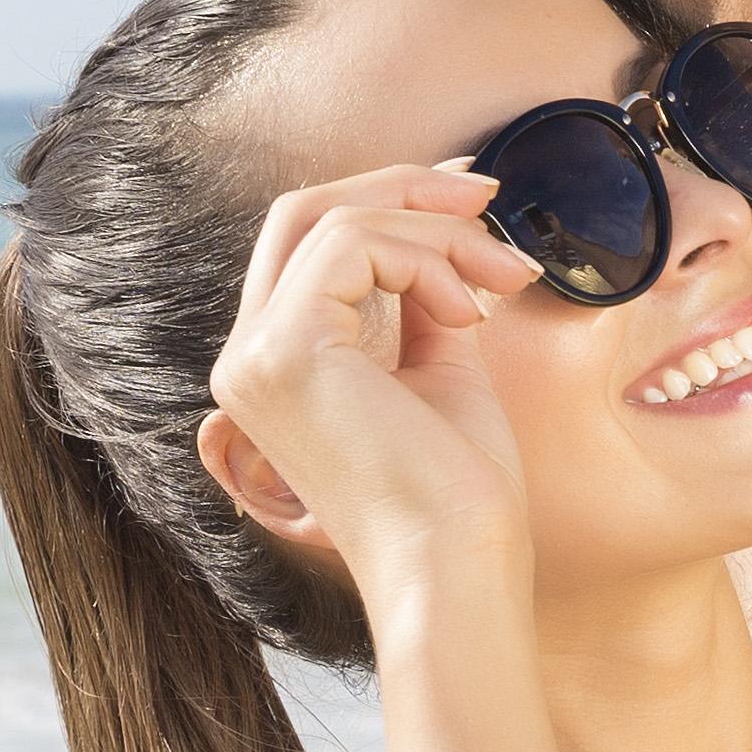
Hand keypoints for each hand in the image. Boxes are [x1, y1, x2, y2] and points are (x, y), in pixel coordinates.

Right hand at [208, 163, 540, 589]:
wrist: (457, 566)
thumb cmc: (459, 490)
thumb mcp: (439, 365)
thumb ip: (422, 297)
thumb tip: (445, 222)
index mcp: (275, 361)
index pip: (310, 241)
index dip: (391, 199)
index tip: (475, 199)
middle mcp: (245, 356)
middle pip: (305, 211)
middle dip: (405, 186)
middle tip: (490, 194)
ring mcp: (254, 354)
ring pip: (336, 221)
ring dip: (440, 232)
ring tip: (505, 277)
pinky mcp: (284, 351)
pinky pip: (354, 246)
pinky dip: (428, 259)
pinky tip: (470, 315)